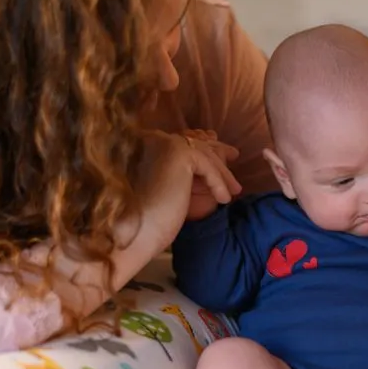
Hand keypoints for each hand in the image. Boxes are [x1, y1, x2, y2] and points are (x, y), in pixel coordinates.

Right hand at [132, 130, 241, 253]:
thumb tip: (205, 157)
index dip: (205, 147)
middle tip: (235, 158)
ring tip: (235, 191)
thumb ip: (183, 171)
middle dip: (217, 154)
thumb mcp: (170, 187)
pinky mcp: (177, 153)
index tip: (223, 155)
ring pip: (204, 154)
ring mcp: (164, 143)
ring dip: (222, 173)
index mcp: (147, 143)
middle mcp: (153, 137)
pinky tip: (224, 199)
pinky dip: (218, 182)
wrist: (132, 231)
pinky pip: (207, 165)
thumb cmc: (147, 216)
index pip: (183, 141)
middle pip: (195, 144)